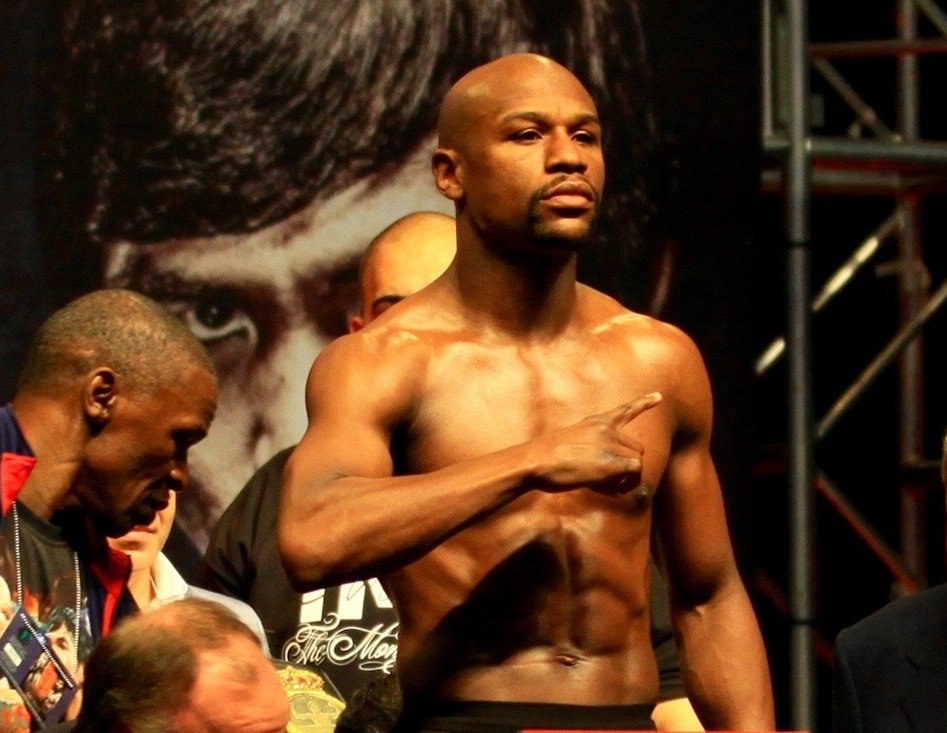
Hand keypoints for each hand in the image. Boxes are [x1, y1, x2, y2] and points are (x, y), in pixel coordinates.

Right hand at [528, 392, 661, 493]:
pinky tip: (609, 490)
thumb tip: (611, 476)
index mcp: (595, 422)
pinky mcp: (611, 462)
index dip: (644, 403)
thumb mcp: (570, 445)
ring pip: (637, 462)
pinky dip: (626, 484)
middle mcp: (606, 430)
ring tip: (607, 488)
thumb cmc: (546, 460)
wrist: (535, 461)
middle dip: (628, 466)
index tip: (659, 396)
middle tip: (610, 483)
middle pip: (636, 448)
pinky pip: (633, 473)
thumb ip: (593, 452)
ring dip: (627, 478)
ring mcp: (609, 444)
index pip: (625, 410)